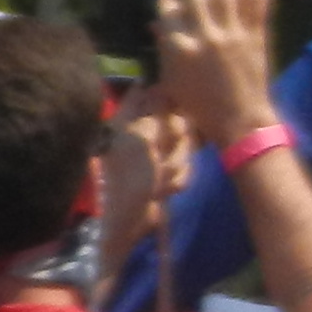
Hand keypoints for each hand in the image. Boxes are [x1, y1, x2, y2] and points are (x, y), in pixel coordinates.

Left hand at [98, 80, 194, 227]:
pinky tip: (164, 191)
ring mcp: (155, 153)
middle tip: (160, 155)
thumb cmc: (128, 181)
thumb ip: (154, 113)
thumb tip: (158, 86)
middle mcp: (141, 132)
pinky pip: (187, 165)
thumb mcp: (141, 141)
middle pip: (175, 117)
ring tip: (159, 182)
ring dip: (176, 164)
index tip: (170, 109)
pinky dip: (178, 179)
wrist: (128, 224)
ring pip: (185, 143)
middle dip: (175, 140)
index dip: (164, 98)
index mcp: (125, 121)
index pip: (148, 92)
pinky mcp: (167, 171)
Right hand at [152, 0, 281, 141]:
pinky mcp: (257, 35)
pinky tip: (244, 4)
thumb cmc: (199, 105)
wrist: (239, 119)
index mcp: (178, 47)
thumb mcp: (171, 80)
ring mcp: (233, 33)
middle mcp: (204, 35)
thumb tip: (159, 23)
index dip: (171, 8)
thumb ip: (164, 48)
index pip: (167, 7)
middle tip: (201, 6)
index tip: (177, 14)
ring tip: (223, 3)